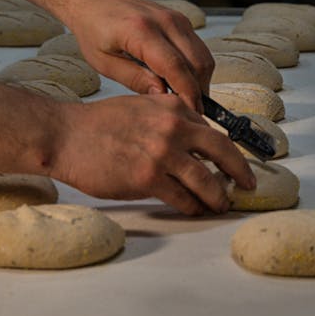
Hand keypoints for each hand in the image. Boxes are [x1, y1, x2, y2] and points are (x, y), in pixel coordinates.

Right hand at [51, 93, 255, 214]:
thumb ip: (170, 117)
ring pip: (206, 181)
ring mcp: (162, 153)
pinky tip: (194, 210)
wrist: (65, 135)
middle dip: (240, 172)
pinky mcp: (148, 178)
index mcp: (173, 107)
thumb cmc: (99, 124)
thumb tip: (196, 136)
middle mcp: (173, 127)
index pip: (212, 131)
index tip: (236, 163)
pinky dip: (192, 207)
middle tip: (249, 185)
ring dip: (218, 197)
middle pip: (222, 152)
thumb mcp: (141, 106)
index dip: (229, 151)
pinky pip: (182, 198)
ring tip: (221, 205)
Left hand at [63, 0, 213, 112]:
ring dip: (200, 82)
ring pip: (204, 58)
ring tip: (187, 100)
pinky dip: (197, 70)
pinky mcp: (182, 21)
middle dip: (199, 92)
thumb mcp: (104, 63)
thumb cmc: (94, 30)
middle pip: (197, 63)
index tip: (191, 114)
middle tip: (190, 113)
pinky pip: (199, 50)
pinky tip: (183, 83)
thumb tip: (163, 96)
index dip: (187, 94)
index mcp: (141, 31)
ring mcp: (176, 19)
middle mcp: (165, 21)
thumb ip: (135, 79)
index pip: (175, 67)